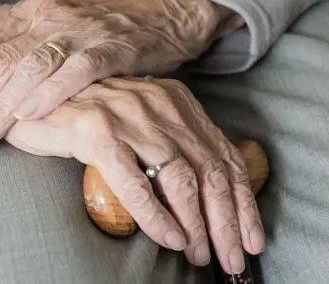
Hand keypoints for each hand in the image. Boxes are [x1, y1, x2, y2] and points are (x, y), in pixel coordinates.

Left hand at [0, 0, 242, 136]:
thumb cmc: (108, 26)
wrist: (158, 14)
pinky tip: (32, 112)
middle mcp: (54, 19)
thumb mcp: (64, 25)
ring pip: (36, 66)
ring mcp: (84, 33)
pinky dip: (53, 91)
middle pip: (7, 58)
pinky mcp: (112, 48)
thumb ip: (34, 43)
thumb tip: (8, 71)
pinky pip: (78, 70)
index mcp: (38, 12)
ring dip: (9, 100)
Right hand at [5, 77, 263, 273]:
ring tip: (201, 254)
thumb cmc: (101, 120)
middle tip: (232, 258)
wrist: (46, 100)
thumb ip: (180, 145)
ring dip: (196, 224)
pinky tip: (169, 239)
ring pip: (180, 178)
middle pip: (209, 171)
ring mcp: (130, 117)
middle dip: (227, 221)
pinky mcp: (98, 133)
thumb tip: (212, 190)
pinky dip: (156, 216)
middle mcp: (160, 105)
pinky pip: (136, 184)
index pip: (224, 156)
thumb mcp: (150, 125)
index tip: (252, 237)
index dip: (243, 201)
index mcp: (178, 102)